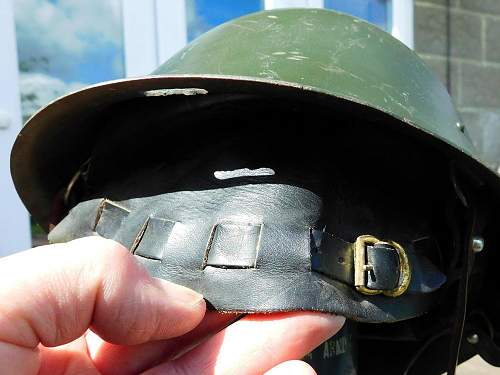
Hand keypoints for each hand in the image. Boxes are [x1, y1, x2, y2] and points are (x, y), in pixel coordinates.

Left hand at [0, 237, 343, 374]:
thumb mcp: (4, 301)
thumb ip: (93, 273)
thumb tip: (178, 300)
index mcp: (60, 342)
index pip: (147, 311)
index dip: (205, 296)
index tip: (252, 282)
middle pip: (191, 350)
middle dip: (252, 326)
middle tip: (306, 306)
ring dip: (263, 360)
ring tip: (312, 331)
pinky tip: (289, 370)